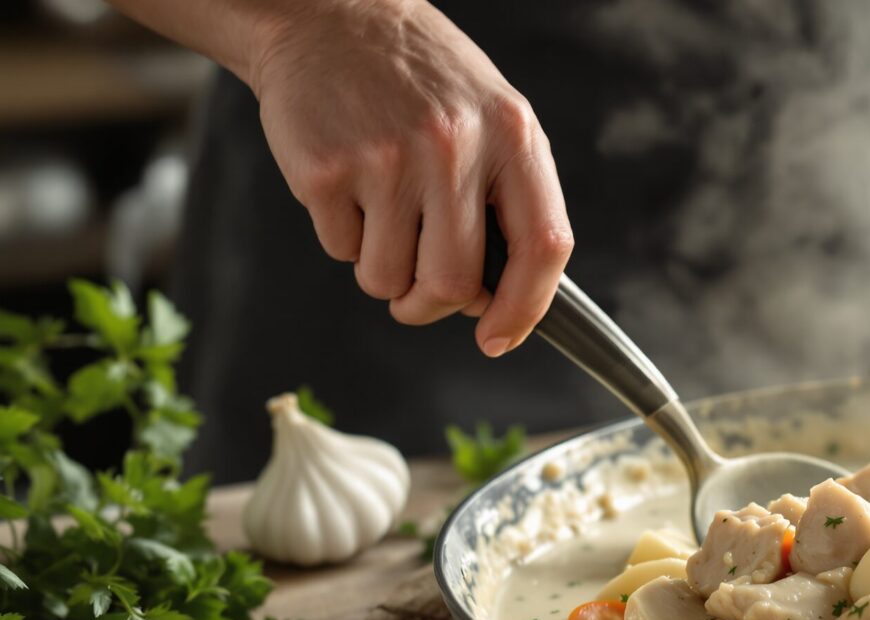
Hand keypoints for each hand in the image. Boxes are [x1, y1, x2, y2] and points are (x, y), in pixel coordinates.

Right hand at [249, 0, 571, 355]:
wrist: (329, 17)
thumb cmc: (420, 81)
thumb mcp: (491, 119)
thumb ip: (509, 200)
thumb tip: (502, 299)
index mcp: (512, 136)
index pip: (543, 247)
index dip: (526, 308)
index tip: (499, 338)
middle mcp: (455, 146)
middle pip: (454, 283)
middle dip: (432, 306)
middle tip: (418, 294)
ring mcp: (387, 158)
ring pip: (388, 279)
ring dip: (383, 271)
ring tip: (382, 212)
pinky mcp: (326, 170)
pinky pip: (341, 250)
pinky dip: (344, 237)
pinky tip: (349, 183)